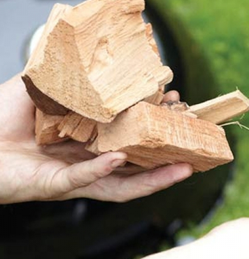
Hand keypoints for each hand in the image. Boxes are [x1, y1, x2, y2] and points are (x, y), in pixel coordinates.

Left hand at [0, 75, 192, 203]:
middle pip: (137, 167)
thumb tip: (94, 64)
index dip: (154, 124)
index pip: (130, 136)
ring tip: (182, 168)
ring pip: (124, 184)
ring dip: (155, 178)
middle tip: (194, 146)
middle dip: (169, 159)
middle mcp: (87, 163)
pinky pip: (86, 180)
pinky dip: (102, 170)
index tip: (175, 107)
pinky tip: (119, 159)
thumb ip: (65, 80)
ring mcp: (76, 178)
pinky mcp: (57, 186)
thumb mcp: (37, 89)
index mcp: (86, 140)